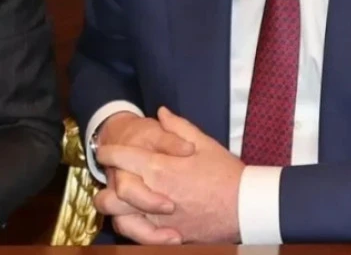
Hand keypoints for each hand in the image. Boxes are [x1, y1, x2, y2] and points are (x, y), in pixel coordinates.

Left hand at [96, 107, 244, 243]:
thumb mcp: (204, 143)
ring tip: (118, 200)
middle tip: (108, 175)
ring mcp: (159, 220)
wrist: (247, 206)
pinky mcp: (169, 236)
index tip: (104, 150)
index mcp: (160, 168)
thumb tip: (161, 112)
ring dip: (116, 210)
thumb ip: (178, 127)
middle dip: (106, 183)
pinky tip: (138, 218)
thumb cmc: (226, 173)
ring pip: (121, 221)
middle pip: (111, 194)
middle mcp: (153, 195)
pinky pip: (140, 237)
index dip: (109, 152)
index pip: (122, 158)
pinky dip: (134, 228)